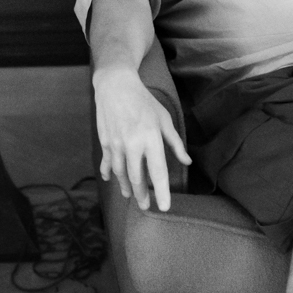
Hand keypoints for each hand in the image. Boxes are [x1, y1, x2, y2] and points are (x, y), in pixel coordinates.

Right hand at [93, 67, 190, 211]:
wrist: (115, 85)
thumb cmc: (144, 101)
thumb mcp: (164, 118)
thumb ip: (175, 143)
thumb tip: (187, 161)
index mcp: (150, 138)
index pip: (157, 171)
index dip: (162, 191)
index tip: (164, 207)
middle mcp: (132, 144)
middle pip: (137, 177)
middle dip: (142, 195)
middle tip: (145, 207)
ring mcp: (116, 144)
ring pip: (120, 173)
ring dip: (126, 187)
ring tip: (131, 196)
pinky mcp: (105, 141)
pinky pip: (108, 162)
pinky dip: (109, 172)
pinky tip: (110, 179)